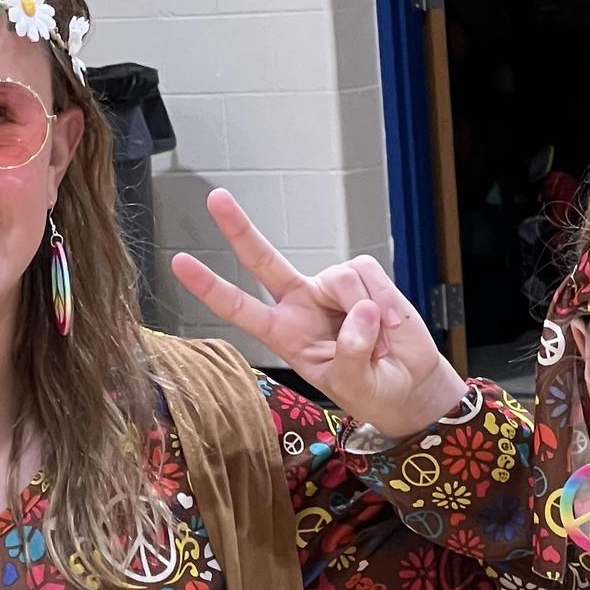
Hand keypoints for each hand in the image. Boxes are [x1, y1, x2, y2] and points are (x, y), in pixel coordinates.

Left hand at [170, 189, 464, 438]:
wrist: (410, 386)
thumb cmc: (372, 390)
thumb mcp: (353, 386)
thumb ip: (350, 354)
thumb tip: (360, 311)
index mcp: (285, 334)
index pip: (240, 308)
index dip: (210, 287)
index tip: (179, 263)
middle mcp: (302, 304)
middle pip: (264, 261)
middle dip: (239, 229)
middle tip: (215, 198)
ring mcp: (332, 289)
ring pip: (338, 279)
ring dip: (365, 315)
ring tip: (380, 344)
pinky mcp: (366, 278)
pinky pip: (367, 275)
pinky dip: (383, 301)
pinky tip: (391, 325)